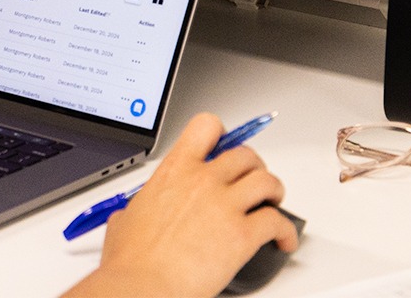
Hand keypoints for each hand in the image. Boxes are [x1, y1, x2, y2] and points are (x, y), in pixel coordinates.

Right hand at [66, 113, 297, 297]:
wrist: (143, 286)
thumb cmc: (132, 260)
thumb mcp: (124, 220)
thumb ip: (136, 210)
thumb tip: (131, 218)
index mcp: (174, 170)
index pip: (206, 127)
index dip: (222, 135)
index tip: (225, 146)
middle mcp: (203, 180)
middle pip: (245, 155)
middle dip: (254, 167)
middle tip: (253, 180)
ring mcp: (225, 205)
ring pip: (267, 181)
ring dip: (275, 191)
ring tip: (273, 203)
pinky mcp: (243, 235)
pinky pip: (278, 222)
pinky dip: (287, 231)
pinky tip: (284, 240)